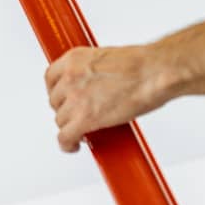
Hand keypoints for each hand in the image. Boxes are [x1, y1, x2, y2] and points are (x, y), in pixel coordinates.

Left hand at [44, 44, 178, 152]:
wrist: (153, 73)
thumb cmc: (140, 65)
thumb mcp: (106, 59)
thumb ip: (92, 72)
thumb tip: (93, 85)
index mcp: (74, 59)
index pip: (51, 78)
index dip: (57, 92)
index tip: (63, 98)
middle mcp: (70, 77)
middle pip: (55, 101)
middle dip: (66, 110)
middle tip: (77, 115)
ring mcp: (75, 99)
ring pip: (60, 120)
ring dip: (70, 127)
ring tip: (82, 131)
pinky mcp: (84, 119)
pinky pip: (65, 137)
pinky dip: (68, 144)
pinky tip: (75, 145)